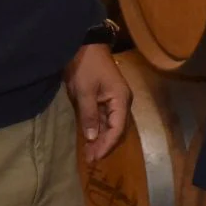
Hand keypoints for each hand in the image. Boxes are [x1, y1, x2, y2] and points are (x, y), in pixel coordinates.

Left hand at [67, 43, 130, 163]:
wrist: (84, 45)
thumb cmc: (86, 66)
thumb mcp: (85, 91)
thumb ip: (89, 115)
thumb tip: (91, 138)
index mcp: (121, 99)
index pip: (117, 128)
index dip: (107, 144)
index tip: (95, 158)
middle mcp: (120, 102)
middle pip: (116, 129)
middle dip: (104, 145)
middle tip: (90, 160)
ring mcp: (112, 100)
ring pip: (109, 125)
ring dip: (99, 139)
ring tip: (88, 154)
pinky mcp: (103, 99)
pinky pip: (102, 118)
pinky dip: (96, 129)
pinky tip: (88, 139)